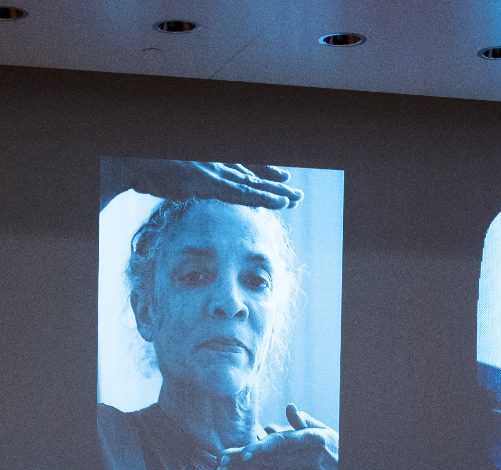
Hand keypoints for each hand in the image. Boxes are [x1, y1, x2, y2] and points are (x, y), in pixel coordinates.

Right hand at [102, 159, 302, 210]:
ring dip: (275, 194)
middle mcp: (215, 164)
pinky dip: (263, 198)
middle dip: (275, 185)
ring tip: (296, 200)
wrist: (130, 160)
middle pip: (251, 176)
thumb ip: (188, 182)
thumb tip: (194, 189)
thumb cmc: (145, 168)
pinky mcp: (209, 182)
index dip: (262, 175)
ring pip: (252, 186)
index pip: (241, 170)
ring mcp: (213, 172)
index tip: (280, 180)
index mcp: (208, 164)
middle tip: (296, 194)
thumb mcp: (171, 177)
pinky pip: (242, 193)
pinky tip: (280, 203)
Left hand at [224, 407, 337, 469]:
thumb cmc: (334, 447)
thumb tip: (290, 407)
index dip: (260, 450)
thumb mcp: (323, 429)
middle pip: (268, 461)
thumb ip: (303, 420)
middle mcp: (306, 460)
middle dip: (243, 462)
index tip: (243, 454)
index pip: (281, 445)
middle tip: (222, 461)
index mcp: (312, 441)